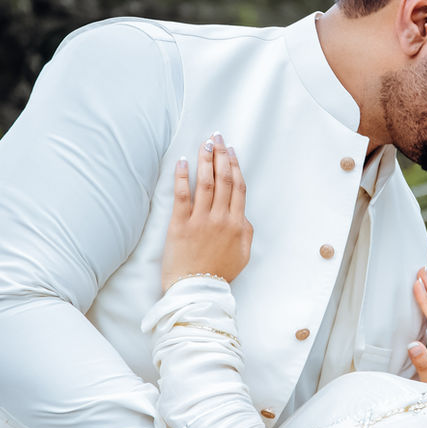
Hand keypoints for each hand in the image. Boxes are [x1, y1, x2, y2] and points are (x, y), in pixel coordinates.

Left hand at [162, 134, 252, 291]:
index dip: (234, 166)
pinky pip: (182, 195)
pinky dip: (182, 176)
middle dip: (220, 155)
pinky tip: (181, 161)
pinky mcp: (180, 225)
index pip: (238, 187)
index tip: (231, 150)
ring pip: (205, 182)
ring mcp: (200, 220)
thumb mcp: (243, 255)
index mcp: (238, 224)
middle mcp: (221, 218)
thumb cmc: (219, 274)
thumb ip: (246, 232)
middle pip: (223, 179)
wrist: (197, 291)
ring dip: (205, 159)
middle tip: (217, 137)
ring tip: (204, 143)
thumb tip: (242, 215)